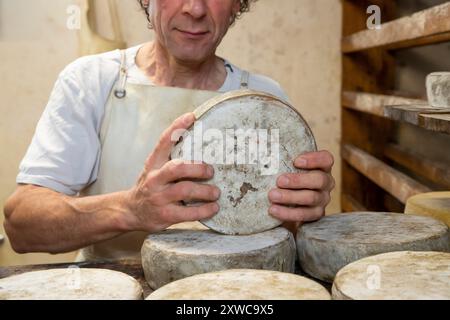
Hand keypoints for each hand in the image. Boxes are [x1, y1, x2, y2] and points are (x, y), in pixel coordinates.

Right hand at [124, 113, 219, 232]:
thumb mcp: (154, 168)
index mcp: (153, 163)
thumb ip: (170, 157)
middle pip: (177, 167)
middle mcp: (154, 179)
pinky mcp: (165, 215)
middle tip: (211, 171)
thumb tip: (199, 144)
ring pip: (184, 189)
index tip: (191, 117)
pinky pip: (188, 213)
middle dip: (198, 168)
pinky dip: (204, 210)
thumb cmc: (150, 186)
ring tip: (216, 192)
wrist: (130, 211)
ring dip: (205, 191)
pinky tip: (213, 208)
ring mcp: (159, 197)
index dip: (176, 127)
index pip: (163, 142)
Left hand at [268, 150, 334, 231]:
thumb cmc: (284, 176)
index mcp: (321, 167)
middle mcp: (326, 182)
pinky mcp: (315, 214)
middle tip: (279, 180)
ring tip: (272, 195)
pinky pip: (305, 215)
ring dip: (290, 197)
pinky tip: (273, 209)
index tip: (296, 161)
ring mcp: (322, 199)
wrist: (285, 201)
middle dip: (298, 180)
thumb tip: (255, 141)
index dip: (314, 159)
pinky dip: (288, 213)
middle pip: (319, 180)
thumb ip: (274, 152)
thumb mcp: (283, 164)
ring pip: (311, 198)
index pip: (326, 159)